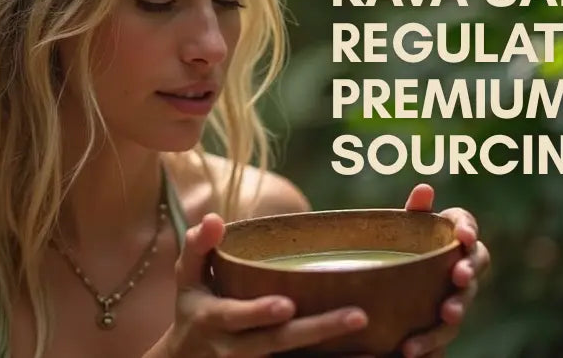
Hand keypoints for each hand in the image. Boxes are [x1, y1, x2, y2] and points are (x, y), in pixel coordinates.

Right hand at [156, 214, 372, 357]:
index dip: (259, 312)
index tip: (287, 305)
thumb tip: (213, 218)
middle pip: (279, 343)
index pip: (236, 317)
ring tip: (376, 350)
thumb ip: (198, 248)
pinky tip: (372, 357)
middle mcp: (236, 348)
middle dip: (318, 331)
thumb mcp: (186, 280)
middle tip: (358, 316)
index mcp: (215, 319)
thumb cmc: (193, 310)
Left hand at [402, 184, 490, 357]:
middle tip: (459, 275)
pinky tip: (412, 349)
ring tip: (445, 315)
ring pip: (463, 300)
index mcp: (452, 236)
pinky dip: (430, 343)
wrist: (387, 296)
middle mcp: (461, 264)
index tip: (463, 236)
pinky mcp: (443, 324)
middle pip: (475, 262)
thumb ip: (414, 212)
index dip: (468, 229)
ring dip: (457, 307)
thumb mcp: (402, 232)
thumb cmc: (402, 252)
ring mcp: (456, 295)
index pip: (466, 225)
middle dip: (470, 268)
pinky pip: (443, 334)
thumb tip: (425, 188)